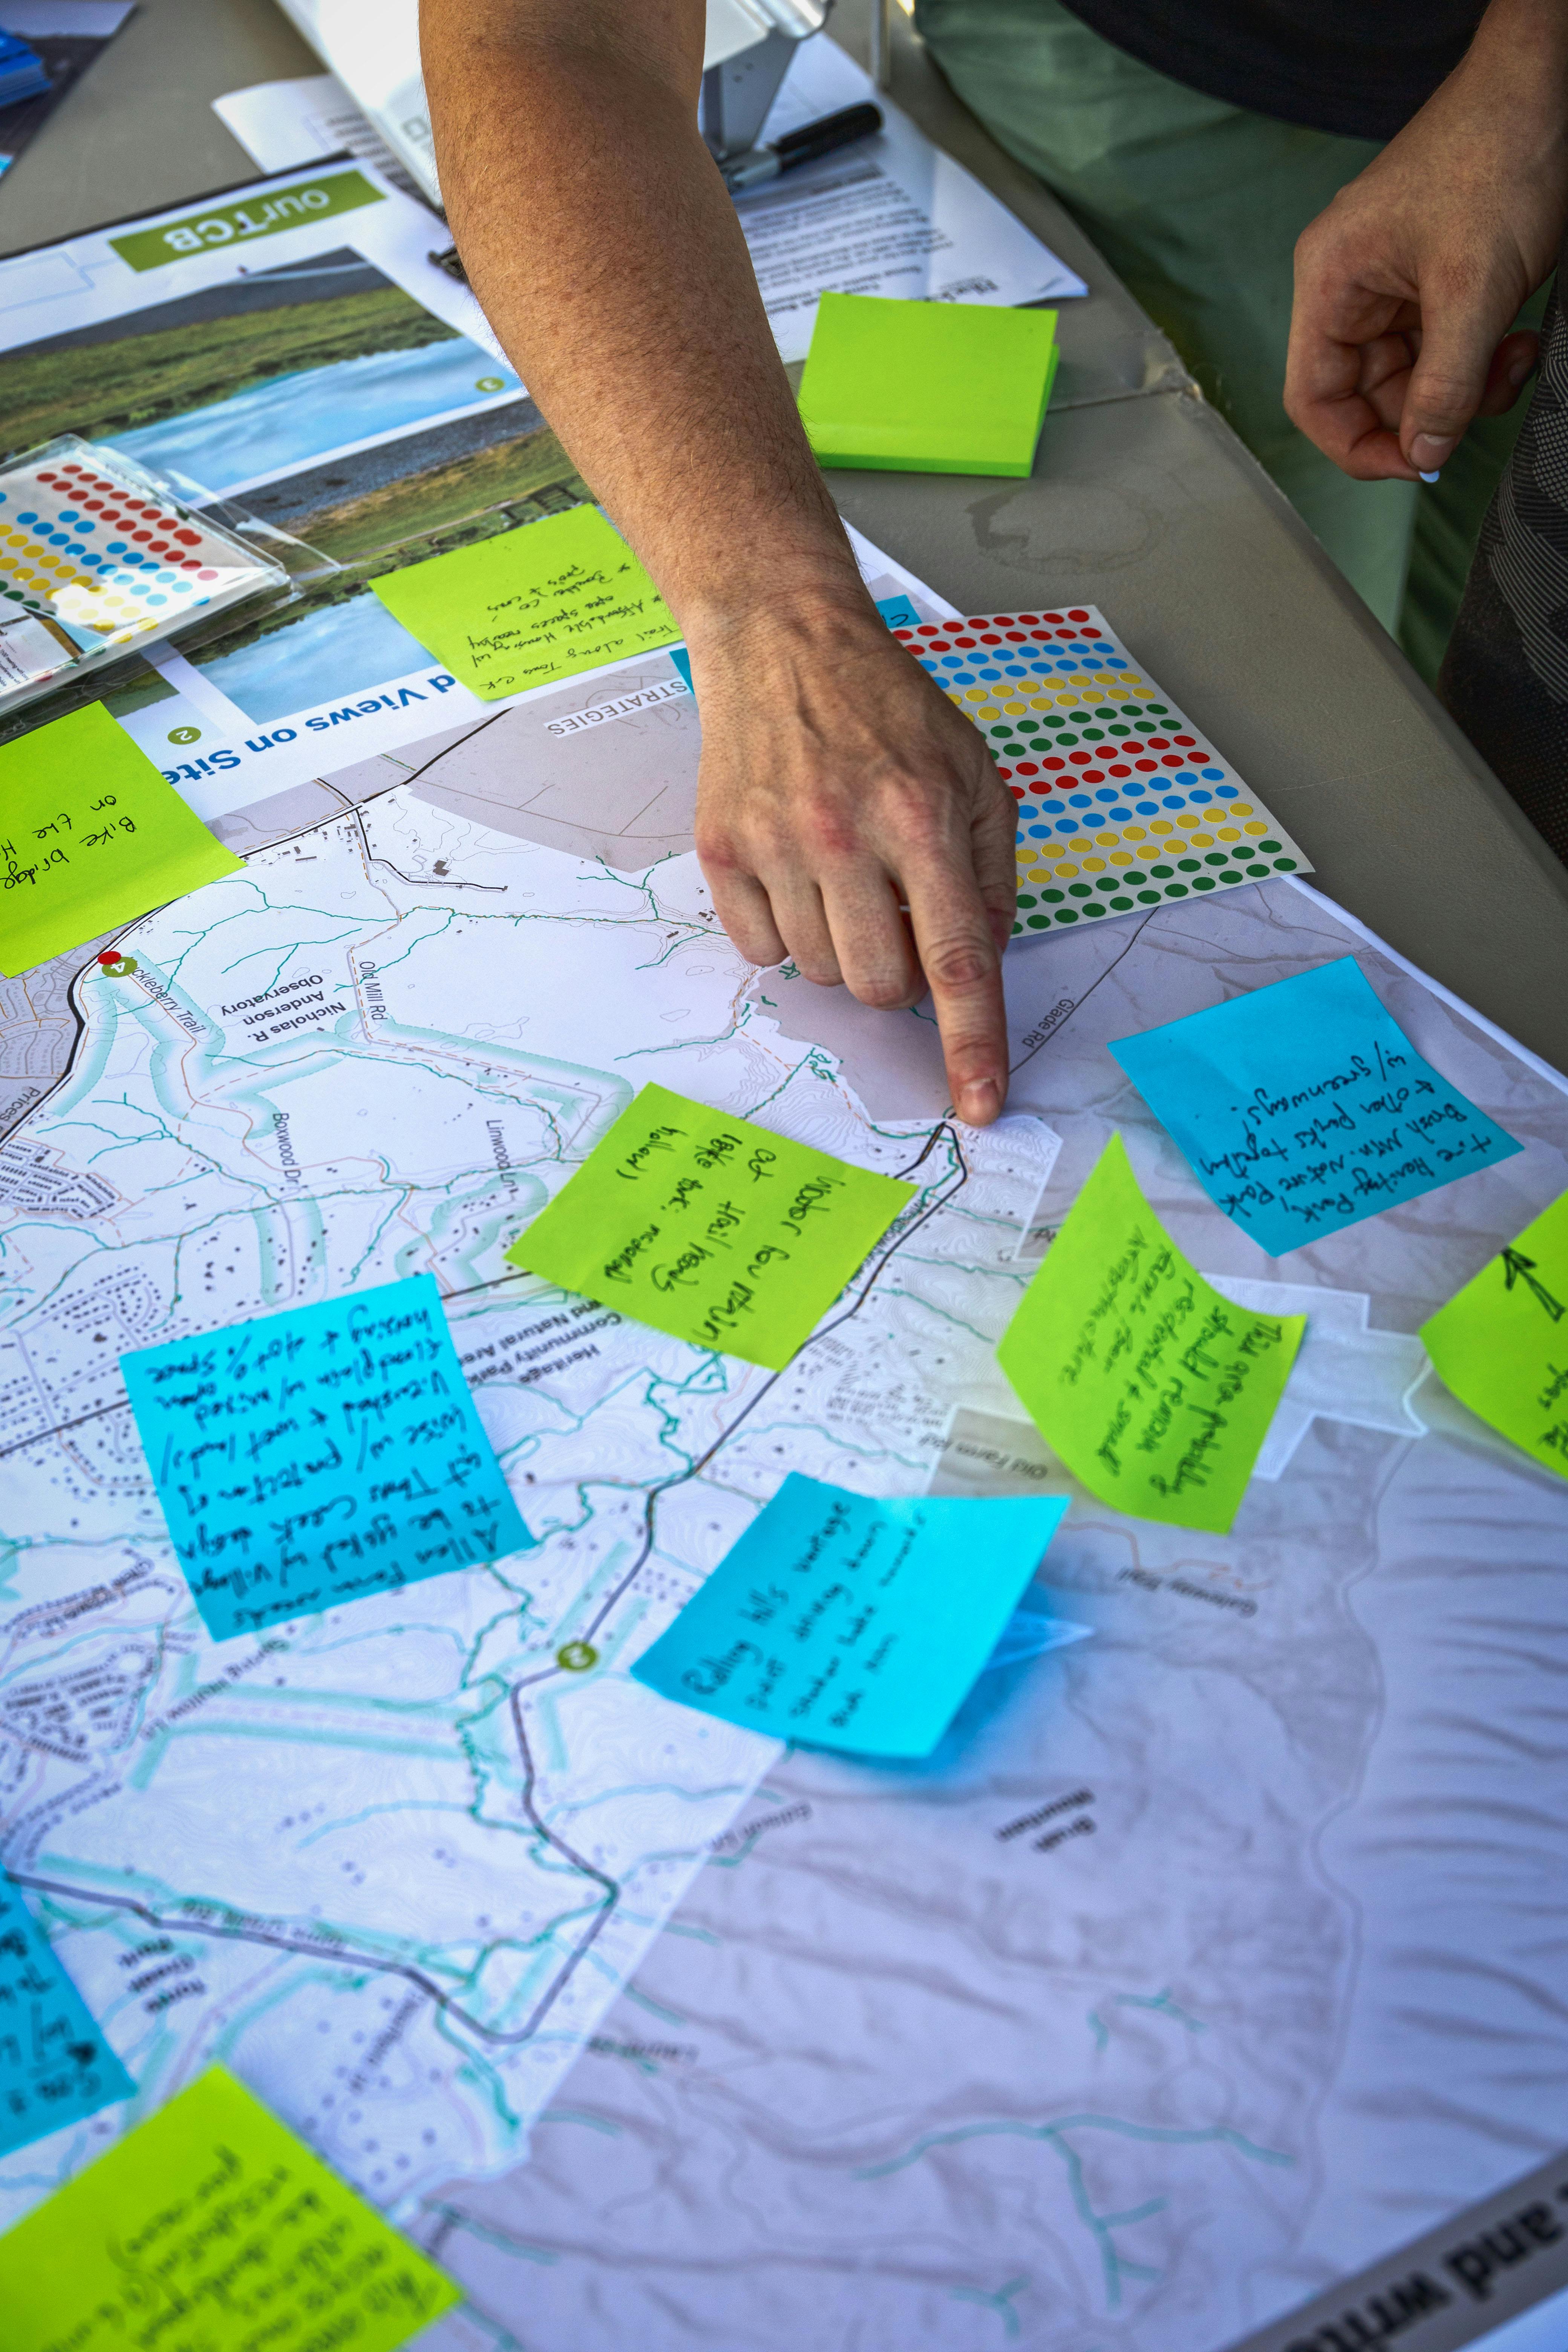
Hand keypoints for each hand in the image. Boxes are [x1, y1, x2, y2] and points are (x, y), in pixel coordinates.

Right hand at [690, 593, 1017, 1126]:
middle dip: (898, 977)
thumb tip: (978, 965)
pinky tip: (795, 875)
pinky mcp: (722, 849)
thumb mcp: (973, 773)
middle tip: (894, 913)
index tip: (980, 1107)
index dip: (974, 1044)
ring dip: (842, 948)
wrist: (782, 639)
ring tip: (842, 876)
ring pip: (820, 974)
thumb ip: (990, 874)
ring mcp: (775, 844)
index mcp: (921, 817)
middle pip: (881, 986)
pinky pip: (760, 952)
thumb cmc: (887, 709)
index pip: (957, 960)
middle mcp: (845, 835)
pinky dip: (785, 933)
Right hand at [1285, 0, 1567, 481]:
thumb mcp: (1473, 288)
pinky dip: (1483, 360)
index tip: (1414, 464)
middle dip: (1432, 411)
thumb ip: (1445, 384)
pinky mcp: (1436, 278)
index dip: (1358, 445)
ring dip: (1469, 386)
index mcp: (1331, 283)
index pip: (1315, 399)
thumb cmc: (1496, 154)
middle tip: (1485, 400)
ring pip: (1415, 377)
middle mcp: (1352, 287)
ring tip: (1515, 356)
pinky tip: (1517, 339)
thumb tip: (1424, 454)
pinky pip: (1446, 347)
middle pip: (1370, 395)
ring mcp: (1394, 283)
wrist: (1546, 84)